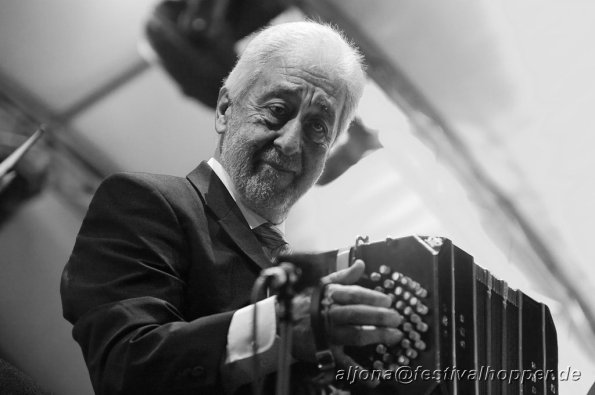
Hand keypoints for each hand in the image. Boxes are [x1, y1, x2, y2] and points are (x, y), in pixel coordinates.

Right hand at [288, 260, 402, 386]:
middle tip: (397, 319)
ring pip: (356, 334)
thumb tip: (360, 264)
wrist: (283, 323)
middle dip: (380, 317)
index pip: (355, 294)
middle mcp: (330, 314)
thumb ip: (344, 276)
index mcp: (331, 296)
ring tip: (394, 336)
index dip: (373, 297)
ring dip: (377, 336)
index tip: (389, 301)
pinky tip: (374, 378)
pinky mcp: (326, 351)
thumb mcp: (323, 285)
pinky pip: (344, 363)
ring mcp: (329, 334)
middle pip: (358, 314)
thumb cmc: (307, 303)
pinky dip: (359, 373)